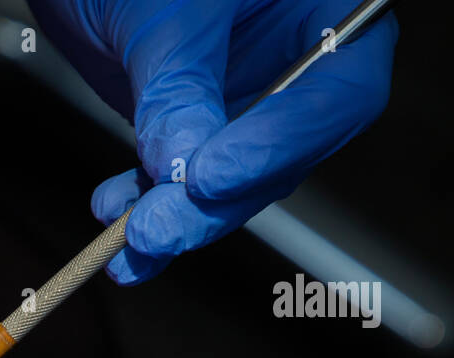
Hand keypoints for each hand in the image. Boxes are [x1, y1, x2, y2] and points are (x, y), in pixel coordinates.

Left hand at [27, 0, 398, 283]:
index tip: (210, 177)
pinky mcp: (194, 123)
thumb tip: (180, 163)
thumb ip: (179, 85)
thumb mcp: (166, 8)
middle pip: (281, 156)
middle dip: (213, 203)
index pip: (339, 95)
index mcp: (327, 12)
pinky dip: (144, 201)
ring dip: (175, 218)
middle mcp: (297, 62)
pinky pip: (179, 177)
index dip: (278, 145)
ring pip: (229, 183)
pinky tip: (114, 214)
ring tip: (129, 239)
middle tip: (160, 228)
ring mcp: (245, 98)